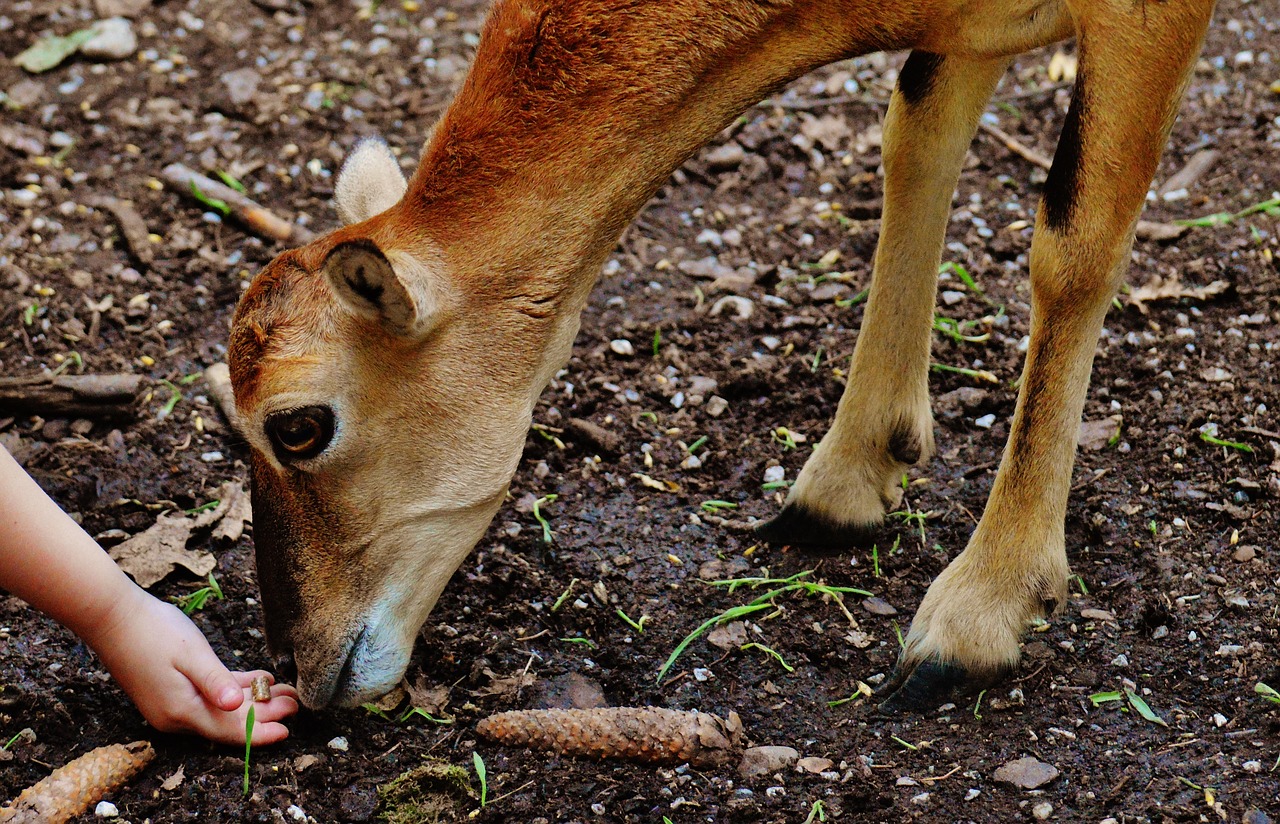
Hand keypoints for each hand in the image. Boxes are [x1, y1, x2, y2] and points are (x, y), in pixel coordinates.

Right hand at [88, 586, 298, 744]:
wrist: (111, 617)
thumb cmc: (152, 631)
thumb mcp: (191, 654)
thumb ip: (215, 681)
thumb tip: (235, 706)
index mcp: (182, 711)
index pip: (228, 731)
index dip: (260, 732)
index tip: (288, 729)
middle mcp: (176, 716)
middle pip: (228, 722)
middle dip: (264, 714)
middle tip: (297, 703)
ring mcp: (172, 705)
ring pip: (221, 709)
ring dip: (252, 701)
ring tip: (285, 691)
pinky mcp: (171, 691)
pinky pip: (209, 697)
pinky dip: (233, 689)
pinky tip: (258, 680)